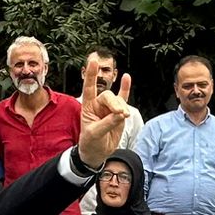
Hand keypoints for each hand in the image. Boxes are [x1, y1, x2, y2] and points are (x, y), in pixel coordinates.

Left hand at [74, 54, 130, 168]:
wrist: (97, 152)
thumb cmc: (91, 142)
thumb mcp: (95, 134)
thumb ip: (107, 123)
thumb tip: (121, 114)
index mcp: (87, 106)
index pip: (88, 88)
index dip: (91, 75)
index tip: (93, 62)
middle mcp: (98, 104)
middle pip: (108, 96)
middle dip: (114, 104)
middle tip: (120, 114)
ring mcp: (109, 108)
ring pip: (118, 101)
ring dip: (122, 108)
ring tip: (124, 117)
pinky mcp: (119, 113)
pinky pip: (123, 98)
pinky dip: (126, 89)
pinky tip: (127, 77)